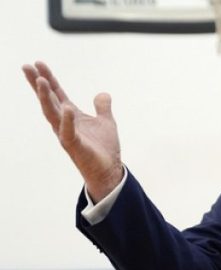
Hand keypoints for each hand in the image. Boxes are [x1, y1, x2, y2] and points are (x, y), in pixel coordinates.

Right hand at [22, 61, 123, 199]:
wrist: (109, 171)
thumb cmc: (104, 149)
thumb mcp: (106, 122)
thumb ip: (102, 107)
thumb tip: (102, 94)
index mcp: (71, 116)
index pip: (57, 93)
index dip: (49, 79)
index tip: (38, 63)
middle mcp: (64, 123)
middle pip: (48, 100)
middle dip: (37, 84)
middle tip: (27, 67)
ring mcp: (67, 134)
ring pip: (52, 114)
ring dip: (45, 97)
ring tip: (40, 80)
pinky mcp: (74, 146)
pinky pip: (68, 132)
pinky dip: (68, 121)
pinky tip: (67, 109)